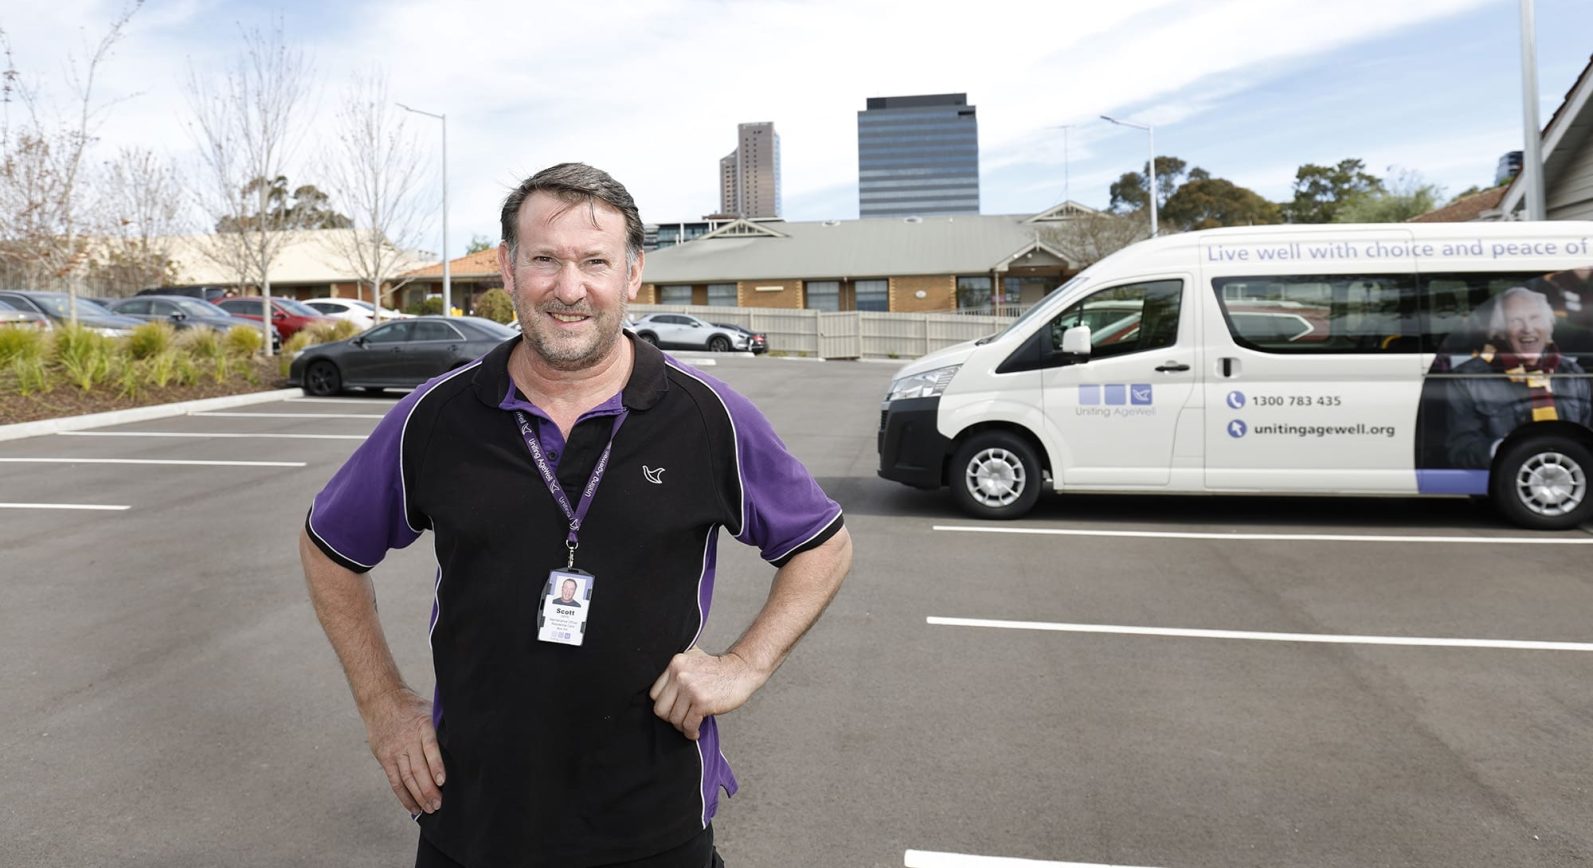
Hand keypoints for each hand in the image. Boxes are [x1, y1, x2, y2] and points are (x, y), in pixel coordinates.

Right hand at [362, 687, 445, 814]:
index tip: (443, 781)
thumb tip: (467, 740)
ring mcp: (395, 750)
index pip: (430, 748)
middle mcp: (408, 740)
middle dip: (429, 790)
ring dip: (418, 796)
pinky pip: (395, 781)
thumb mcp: (430, 710)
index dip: (436, 766)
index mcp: (423, 726)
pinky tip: (413, 807)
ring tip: (430, 810)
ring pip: (407, 778)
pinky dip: (404, 796)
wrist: (381, 700)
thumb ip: (443, 727)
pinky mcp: (385, 758)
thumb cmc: (413, 707)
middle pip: (418, 769)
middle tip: (439, 805)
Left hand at [648, 647, 764, 739]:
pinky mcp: (701, 702)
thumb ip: (675, 671)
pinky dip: (691, 733)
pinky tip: (696, 732)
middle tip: (681, 720)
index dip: (664, 705)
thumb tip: (661, 696)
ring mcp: (690, 689)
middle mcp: (680, 675)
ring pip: (674, 719)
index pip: (655, 694)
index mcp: (675, 664)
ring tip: (690, 727)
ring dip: (682, 727)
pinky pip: (688, 725)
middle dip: (671, 719)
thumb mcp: (692, 659)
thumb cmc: (718, 669)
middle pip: (661, 709)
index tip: (673, 710)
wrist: (741, 669)